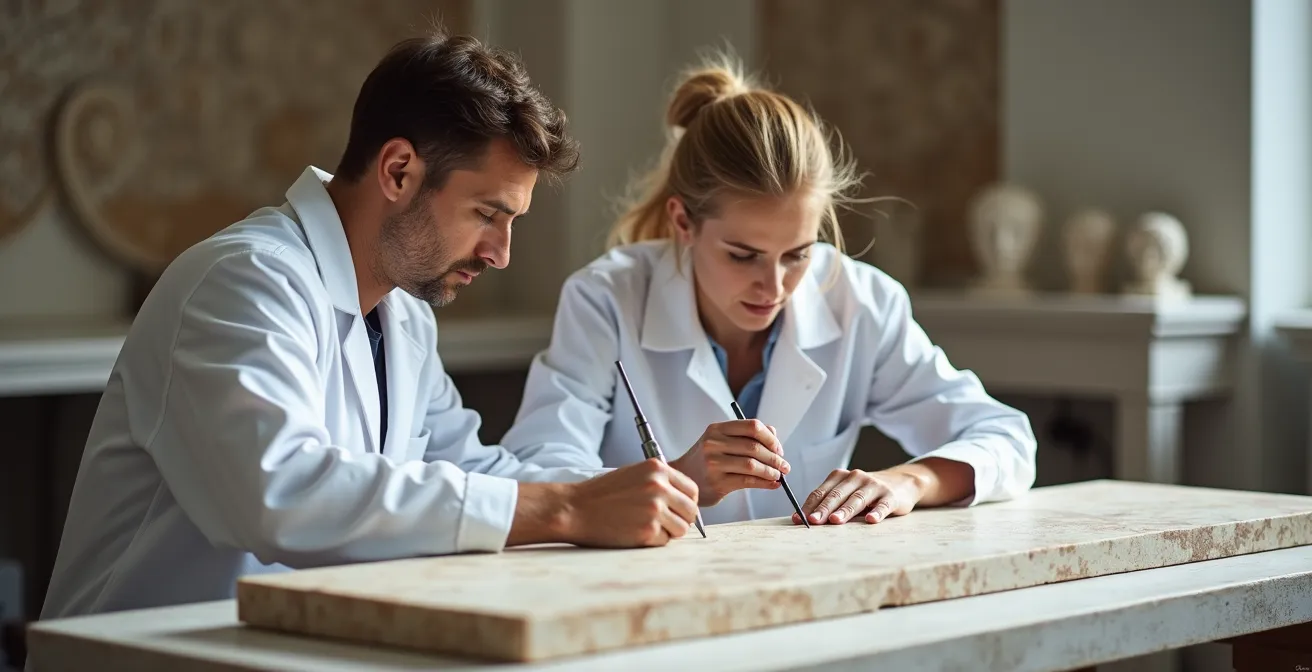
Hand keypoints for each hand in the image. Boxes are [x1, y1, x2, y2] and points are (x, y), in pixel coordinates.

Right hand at [556, 459, 700, 547]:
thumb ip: (660, 482)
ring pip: (681, 529)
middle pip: (691, 511)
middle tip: (663, 522)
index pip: (692, 490)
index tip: (677, 509)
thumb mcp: (634, 474)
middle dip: (680, 519)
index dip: (686, 502)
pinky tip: (634, 532)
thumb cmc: (601, 494)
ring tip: (646, 526)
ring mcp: (654, 509)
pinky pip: (664, 541)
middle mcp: (659, 487)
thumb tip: (684, 500)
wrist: (575, 509)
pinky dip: (652, 541)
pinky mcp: (647, 531)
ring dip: (668, 532)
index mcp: (657, 469)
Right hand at [670, 419, 789, 505]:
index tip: (779, 449)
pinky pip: (747, 481)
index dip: (770, 438)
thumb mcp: (721, 441)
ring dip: (771, 471)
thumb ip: (747, 435)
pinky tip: (772, 484)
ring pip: (752, 465)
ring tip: (778, 476)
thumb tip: (774, 435)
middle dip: (775, 458)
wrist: (682, 478)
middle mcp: (713, 443)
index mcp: (717, 429)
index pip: (752, 426)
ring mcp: (713, 463)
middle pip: (754, 447)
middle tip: (784, 466)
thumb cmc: (706, 459)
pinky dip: (764, 483)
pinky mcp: (717, 482)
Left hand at [798, 467, 923, 524]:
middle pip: (837, 495)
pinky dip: (876, 512)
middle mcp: (856, 477)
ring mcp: (874, 485)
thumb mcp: (847, 492)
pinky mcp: (890, 496)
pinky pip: (882, 505)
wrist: (901, 482)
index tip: (798, 519)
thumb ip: (829, 502)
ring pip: (857, 499)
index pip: (821, 492)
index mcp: (840, 476)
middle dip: (824, 509)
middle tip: (813, 521)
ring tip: (836, 521)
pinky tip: (870, 520)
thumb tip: (804, 519)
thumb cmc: (866, 492)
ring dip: (845, 510)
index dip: (809, 506)